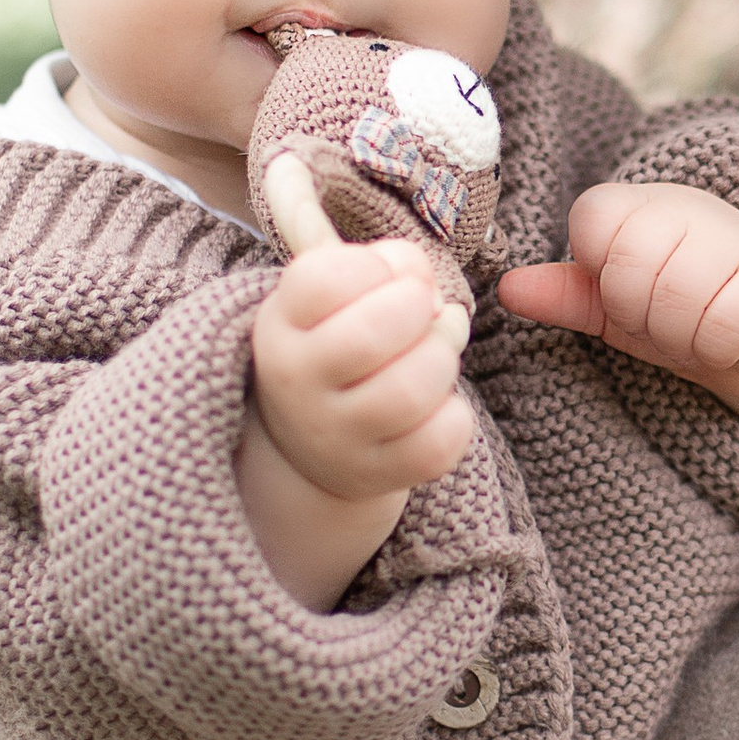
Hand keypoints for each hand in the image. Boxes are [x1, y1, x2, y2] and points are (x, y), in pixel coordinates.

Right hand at [251, 234, 474, 503]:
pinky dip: (456, 418)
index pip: (322, 280)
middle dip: (419, 310)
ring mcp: (334, 435)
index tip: (386, 279)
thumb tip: (431, 295)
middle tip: (426, 313)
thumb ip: (392, 266)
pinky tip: (440, 406)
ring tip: (435, 357)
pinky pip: (436, 446)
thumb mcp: (342, 295)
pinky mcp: (375, 473)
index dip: (376, 266)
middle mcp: (296, 382)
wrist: (312, 439)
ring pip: (409, 392)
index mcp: (282, 324)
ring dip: (442, 361)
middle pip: (370, 336)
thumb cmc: (341, 342)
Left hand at [498, 181, 738, 437]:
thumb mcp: (613, 305)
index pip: (595, 222)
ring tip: (694, 329)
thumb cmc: (676, 309)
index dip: (605, 274)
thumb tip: (507, 289)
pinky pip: (721, 325)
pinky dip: (715, 348)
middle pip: (630, 267)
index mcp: (642, 204)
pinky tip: (726, 339)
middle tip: (664, 316)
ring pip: (676, 297)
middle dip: (640, 313)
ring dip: (678, 335)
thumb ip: (565, 294)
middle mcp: (692, 208)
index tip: (628, 288)